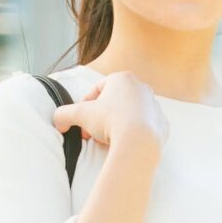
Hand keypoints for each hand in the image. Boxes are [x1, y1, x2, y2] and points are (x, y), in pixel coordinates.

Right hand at [51, 70, 168, 150]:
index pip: (98, 89)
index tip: (81, 120)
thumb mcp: (78, 114)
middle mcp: (141, 88)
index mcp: (122, 79)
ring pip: (128, 114)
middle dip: (100, 117)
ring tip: (107, 140)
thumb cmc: (110, 121)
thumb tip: (58, 122)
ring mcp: (154, 105)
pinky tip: (124, 143)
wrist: (139, 142)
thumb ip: (63, 114)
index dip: (85, 105)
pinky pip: (143, 127)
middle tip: (91, 132)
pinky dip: (133, 134)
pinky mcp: (162, 123)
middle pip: (114, 102)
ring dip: (115, 125)